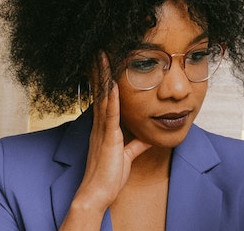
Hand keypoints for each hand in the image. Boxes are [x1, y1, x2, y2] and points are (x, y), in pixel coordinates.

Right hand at [61, 52, 151, 229]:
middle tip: (98, 50)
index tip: (104, 62)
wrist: (97, 193)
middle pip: (100, 92)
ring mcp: (102, 130)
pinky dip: (111, 98)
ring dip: (103, 76)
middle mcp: (100, 125)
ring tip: (102, 56)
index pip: (104, 98)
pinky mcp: (108, 138)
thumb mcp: (127, 156)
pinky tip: (112, 83)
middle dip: (99, 70)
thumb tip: (145, 137)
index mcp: (104, 128)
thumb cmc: (109, 177)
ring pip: (103, 97)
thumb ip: (135, 145)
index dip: (103, 79)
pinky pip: (110, 114)